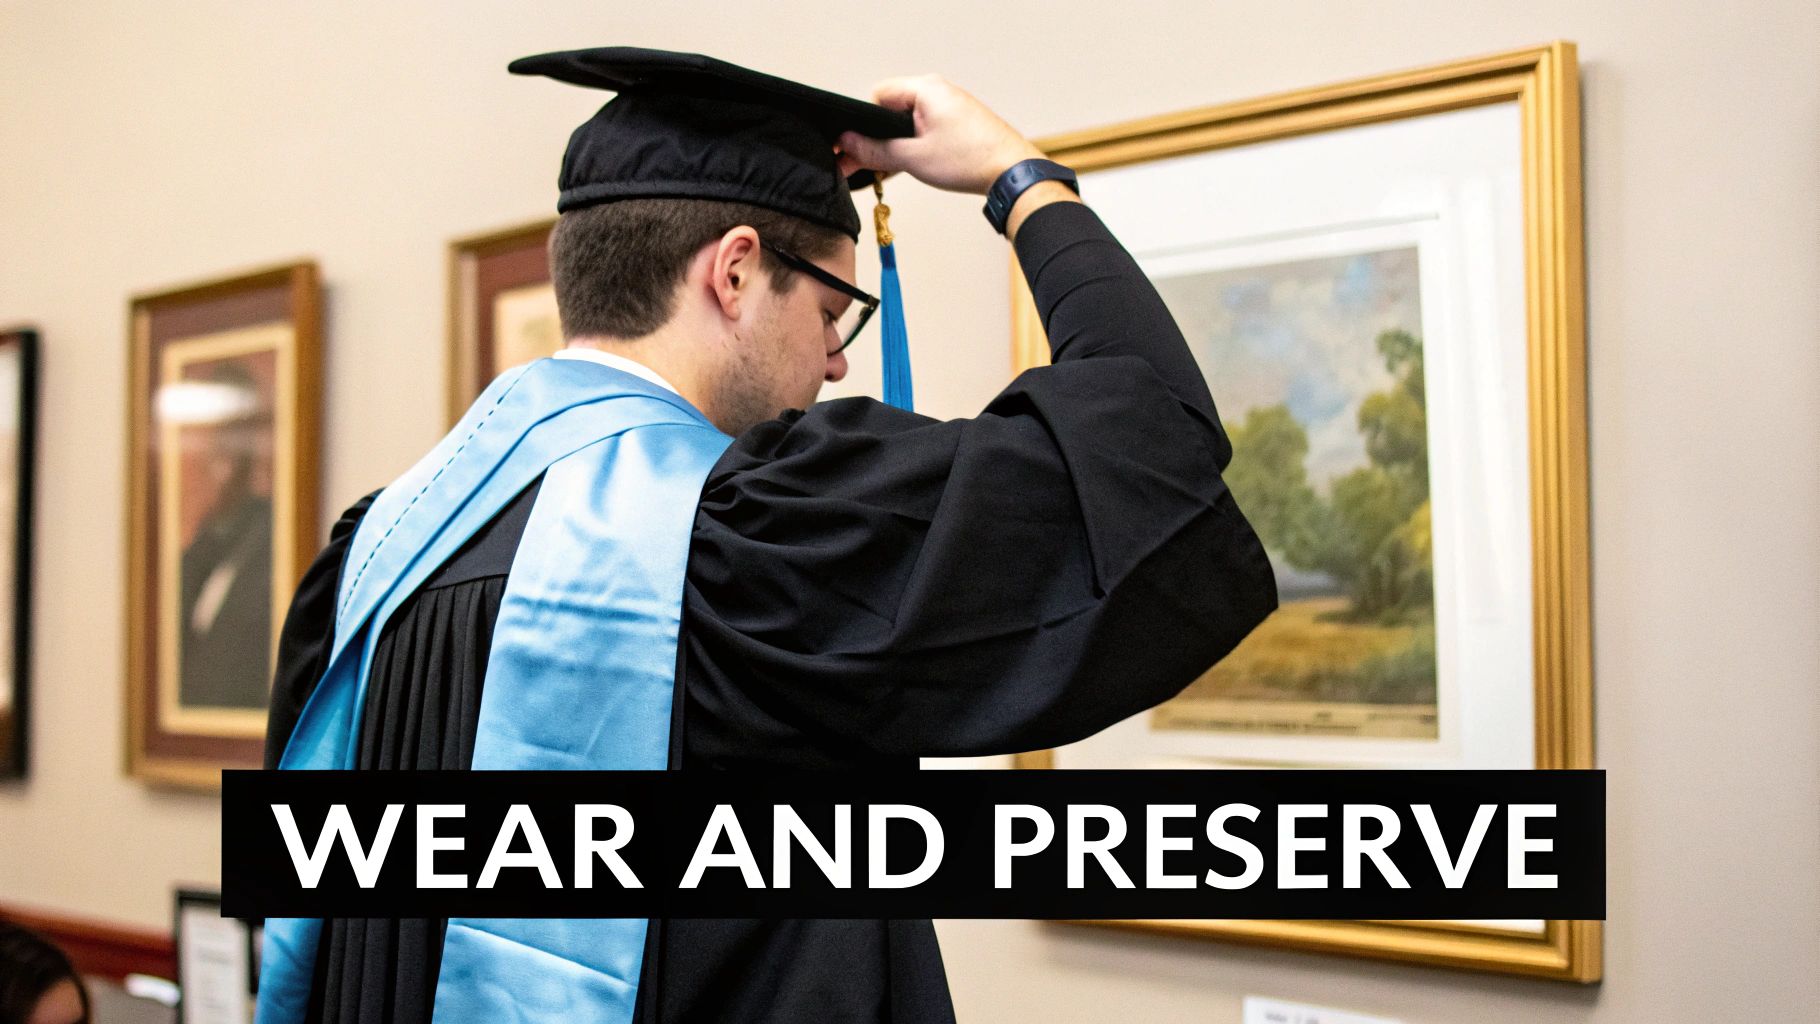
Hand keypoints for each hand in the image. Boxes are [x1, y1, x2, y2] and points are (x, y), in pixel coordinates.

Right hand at [837, 75, 1044, 195]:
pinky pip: (924, 129)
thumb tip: (847, 144)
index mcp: (925, 89)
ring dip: (896, 145)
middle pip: (891, 110)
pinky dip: (914, 146)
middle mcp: (937, 91)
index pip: (877, 96)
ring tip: (891, 170)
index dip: (863, 123)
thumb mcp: (913, 158)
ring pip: (907, 122)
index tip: (855, 147)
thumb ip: (875, 150)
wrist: (1012, 172)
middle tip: (866, 164)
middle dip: (877, 137)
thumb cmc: (972, 160)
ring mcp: (948, 106)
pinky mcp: (957, 122)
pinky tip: (911, 166)